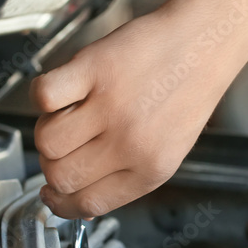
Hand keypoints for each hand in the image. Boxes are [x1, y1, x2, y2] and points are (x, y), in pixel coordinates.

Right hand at [30, 1, 247, 217]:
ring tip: (72, 113)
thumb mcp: (169, 148)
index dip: (61, 202)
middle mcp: (131, 143)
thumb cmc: (186, 91)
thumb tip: (83, 206)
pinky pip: (43, 96)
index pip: (88, 203)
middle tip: (66, 145)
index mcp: (151, 169)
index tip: (50, 193)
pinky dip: (45, 94)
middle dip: (53, 165)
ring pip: (46, 140)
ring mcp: (112, 106)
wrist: (204, 42)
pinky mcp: (95, 70)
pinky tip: (68, 89)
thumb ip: (127, 176)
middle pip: (61, 175)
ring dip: (49, 128)